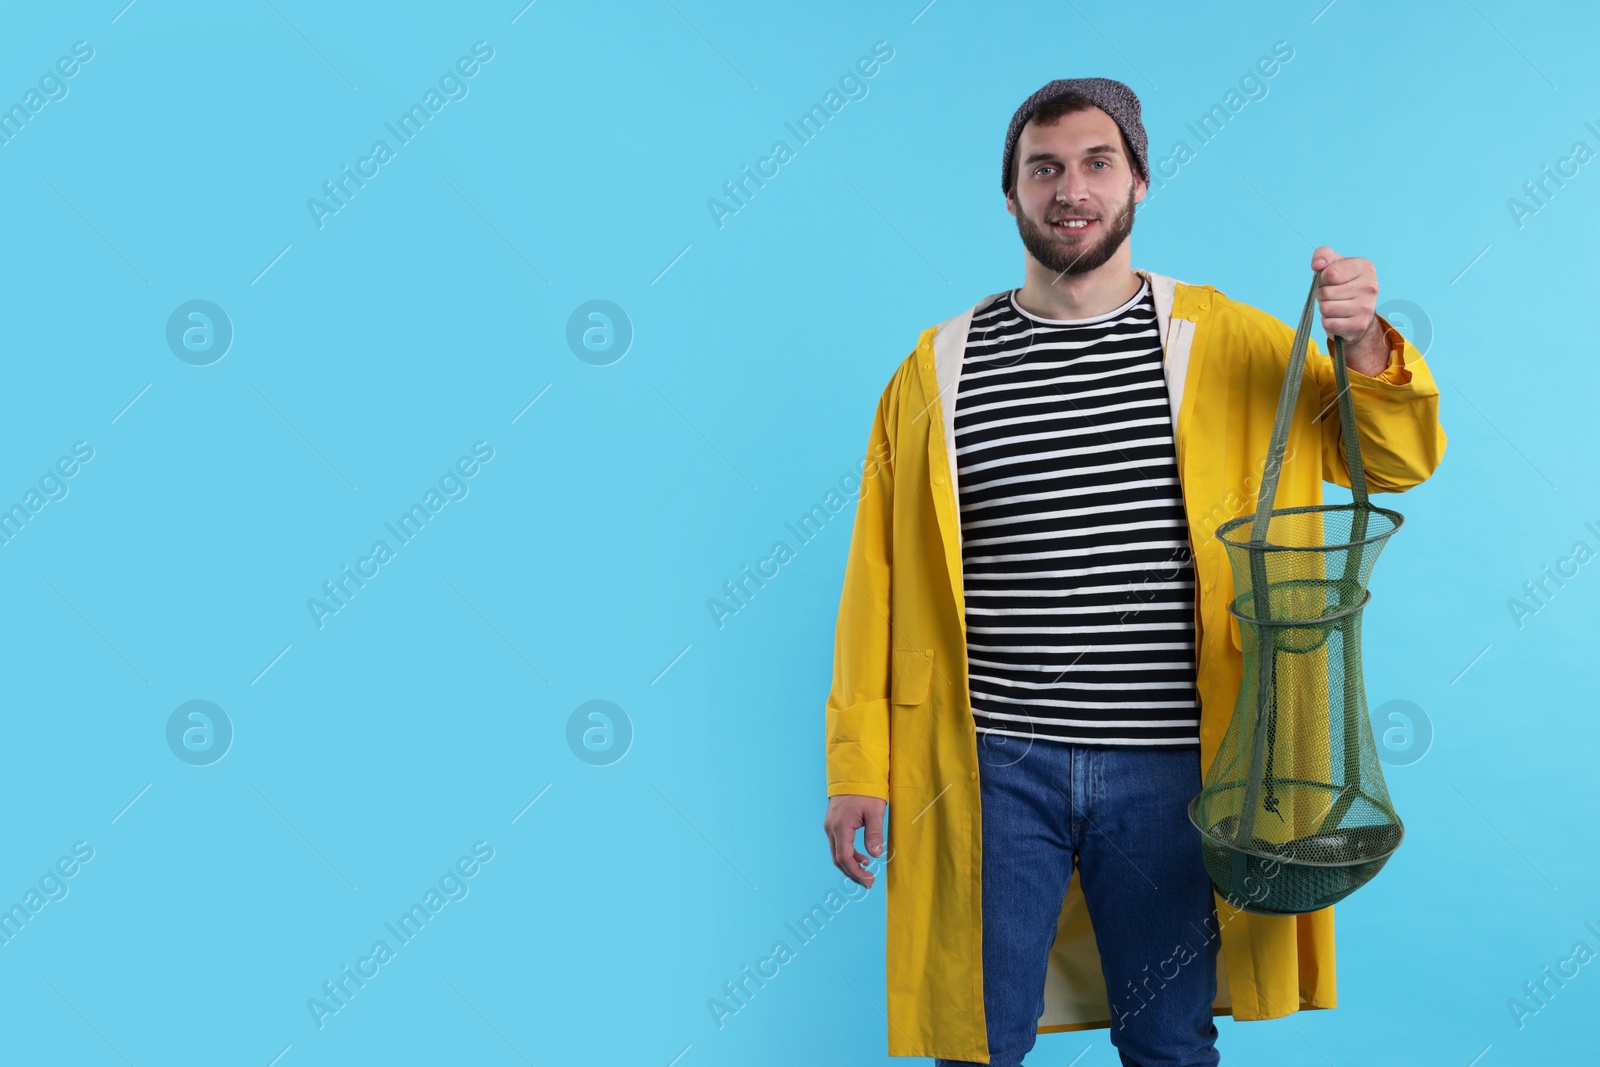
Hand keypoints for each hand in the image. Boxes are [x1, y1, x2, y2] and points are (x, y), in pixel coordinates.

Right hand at [824, 794, 887, 887]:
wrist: (853, 774)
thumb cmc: (865, 791)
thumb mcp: (874, 811)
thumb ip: (874, 834)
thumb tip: (875, 855)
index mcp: (840, 827)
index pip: (844, 857)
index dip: (856, 872)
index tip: (869, 881)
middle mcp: (831, 829)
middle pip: (838, 859)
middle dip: (853, 873)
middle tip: (869, 882)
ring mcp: (830, 826)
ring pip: (837, 853)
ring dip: (850, 866)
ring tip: (867, 873)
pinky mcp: (833, 824)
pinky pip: (838, 845)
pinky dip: (849, 855)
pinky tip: (862, 858)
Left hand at [1311, 246, 1388, 375]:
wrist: (1358, 314)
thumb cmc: (1343, 285)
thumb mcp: (1334, 264)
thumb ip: (1323, 256)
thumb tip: (1317, 265)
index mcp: (1365, 267)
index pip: (1330, 273)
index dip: (1322, 278)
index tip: (1329, 280)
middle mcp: (1370, 286)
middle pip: (1325, 292)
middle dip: (1322, 294)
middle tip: (1332, 295)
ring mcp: (1366, 307)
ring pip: (1325, 308)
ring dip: (1324, 308)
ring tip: (1335, 305)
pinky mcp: (1359, 325)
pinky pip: (1328, 323)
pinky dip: (1327, 321)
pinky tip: (1338, 317)